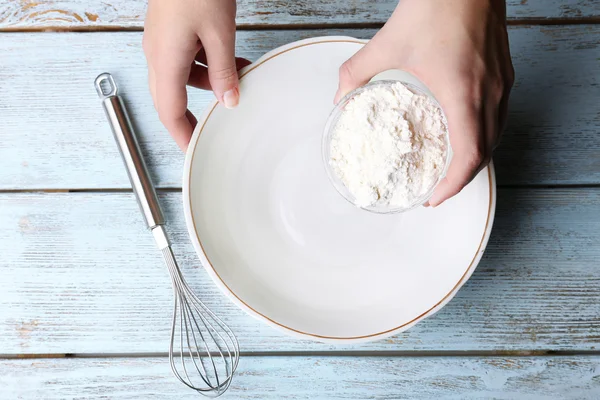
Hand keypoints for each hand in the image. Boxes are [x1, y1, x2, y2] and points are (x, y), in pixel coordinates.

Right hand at [143, 0, 249, 149]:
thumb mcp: (219, 33)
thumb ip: (224, 71)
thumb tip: (229, 100)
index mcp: (164, 60)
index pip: (169, 112)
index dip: (181, 135)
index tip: (193, 149)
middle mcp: (157, 54)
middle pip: (171, 97)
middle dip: (193, 113)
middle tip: (212, 126)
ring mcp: (161, 41)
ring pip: (182, 77)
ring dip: (209, 82)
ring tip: (237, 77)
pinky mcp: (169, 30)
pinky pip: (185, 58)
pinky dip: (206, 64)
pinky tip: (228, 59)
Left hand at [336, 0, 513, 205]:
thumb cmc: (436, 5)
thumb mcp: (388, 43)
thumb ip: (357, 73)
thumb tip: (339, 97)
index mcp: (463, 95)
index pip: (468, 157)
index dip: (453, 185)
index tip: (433, 197)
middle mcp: (489, 94)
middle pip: (485, 153)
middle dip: (462, 177)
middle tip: (437, 187)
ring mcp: (501, 83)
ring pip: (496, 135)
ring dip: (475, 156)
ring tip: (450, 166)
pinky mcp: (504, 71)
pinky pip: (499, 115)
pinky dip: (483, 133)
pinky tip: (463, 129)